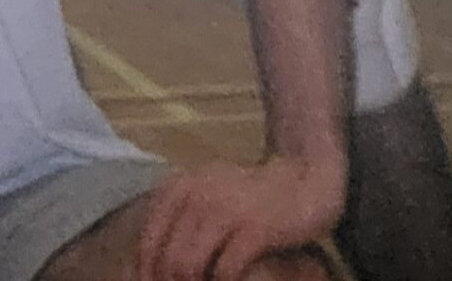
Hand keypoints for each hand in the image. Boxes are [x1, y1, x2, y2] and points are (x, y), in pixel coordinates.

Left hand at [137, 154, 344, 280]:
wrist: (304, 180)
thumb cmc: (250, 195)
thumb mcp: (206, 193)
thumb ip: (179, 218)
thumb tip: (149, 261)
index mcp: (179, 187)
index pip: (148, 240)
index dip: (147, 272)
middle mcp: (196, 195)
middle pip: (166, 258)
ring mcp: (225, 212)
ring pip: (187, 265)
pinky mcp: (255, 230)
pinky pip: (224, 270)